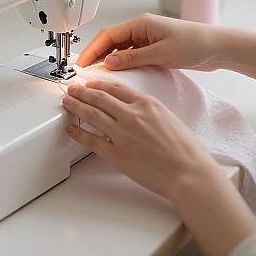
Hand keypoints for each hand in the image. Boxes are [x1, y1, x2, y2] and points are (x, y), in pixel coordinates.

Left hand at [62, 79, 217, 201]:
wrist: (189, 172)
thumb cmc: (186, 149)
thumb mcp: (168, 117)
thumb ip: (149, 110)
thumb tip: (135, 109)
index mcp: (146, 103)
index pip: (115, 87)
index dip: (98, 83)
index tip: (90, 83)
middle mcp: (132, 115)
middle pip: (99, 97)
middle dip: (82, 91)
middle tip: (72, 88)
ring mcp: (122, 134)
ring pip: (92, 114)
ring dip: (76, 106)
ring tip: (67, 101)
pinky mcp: (116, 154)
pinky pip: (91, 141)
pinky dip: (78, 133)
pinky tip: (71, 128)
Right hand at [77, 13, 222, 71]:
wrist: (217, 47)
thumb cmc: (195, 43)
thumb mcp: (161, 53)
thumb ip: (133, 58)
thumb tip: (110, 62)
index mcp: (140, 24)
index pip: (108, 35)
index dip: (92, 49)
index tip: (82, 63)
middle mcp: (141, 29)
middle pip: (110, 41)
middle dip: (96, 54)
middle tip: (84, 71)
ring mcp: (146, 39)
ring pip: (119, 49)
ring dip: (108, 60)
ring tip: (97, 75)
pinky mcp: (153, 49)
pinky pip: (130, 55)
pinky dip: (121, 63)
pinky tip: (117, 74)